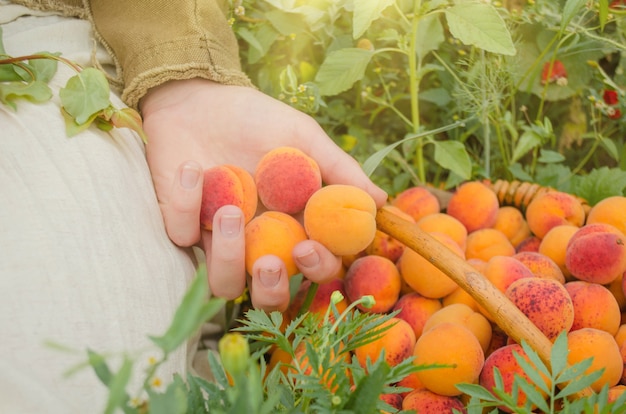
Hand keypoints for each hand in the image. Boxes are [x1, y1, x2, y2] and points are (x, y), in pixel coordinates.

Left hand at [140, 78, 386, 310]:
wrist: (200, 97)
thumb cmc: (257, 119)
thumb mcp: (302, 137)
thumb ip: (338, 170)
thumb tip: (381, 200)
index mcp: (293, 224)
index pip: (314, 265)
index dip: (317, 268)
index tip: (308, 247)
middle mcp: (259, 241)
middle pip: (268, 296)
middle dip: (271, 290)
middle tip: (269, 263)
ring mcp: (219, 239)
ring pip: (223, 285)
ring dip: (227, 255)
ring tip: (230, 210)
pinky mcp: (182, 226)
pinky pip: (182, 236)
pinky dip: (184, 204)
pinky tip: (192, 168)